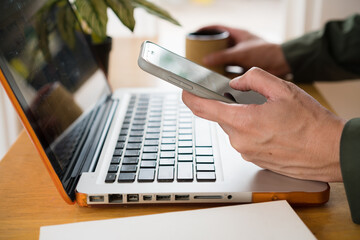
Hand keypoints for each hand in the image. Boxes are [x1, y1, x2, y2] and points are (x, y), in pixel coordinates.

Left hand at [182, 67, 345, 181]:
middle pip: (222, 117)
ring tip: (268, 117)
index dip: (190, 97)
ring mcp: (246, 153)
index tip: (185, 91)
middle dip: (231, 106)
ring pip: (233, 128)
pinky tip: (271, 129)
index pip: (204, 108)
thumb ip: (253, 79)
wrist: (329, 151)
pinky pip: (243, 140)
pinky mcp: (253, 160)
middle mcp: (240, 140)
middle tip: (252, 100)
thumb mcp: (283, 89)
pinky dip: (251, 131)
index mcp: (243, 121)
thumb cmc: (311, 123)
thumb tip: (235, 84)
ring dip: (244, 118)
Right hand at [199, 25, 290, 77]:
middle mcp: (238, 44)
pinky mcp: (244, 65)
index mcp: (237, 34)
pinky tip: (216, 76)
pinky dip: (222, 71)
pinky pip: (229, 67)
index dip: (205, 30)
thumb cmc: (266, 53)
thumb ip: (223, 57)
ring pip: (223, 56)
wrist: (281, 64)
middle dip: (208, 48)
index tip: (194, 34)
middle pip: (218, 44)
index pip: (217, 28)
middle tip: (196, 52)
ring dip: (215, 61)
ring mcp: (241, 55)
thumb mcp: (240, 53)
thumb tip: (206, 59)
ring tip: (203, 65)